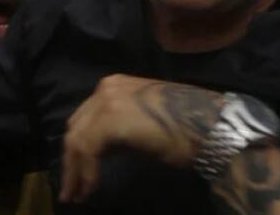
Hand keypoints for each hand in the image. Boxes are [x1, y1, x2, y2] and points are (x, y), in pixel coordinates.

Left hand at [61, 74, 223, 202]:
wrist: (207, 125)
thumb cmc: (184, 127)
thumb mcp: (141, 124)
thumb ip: (118, 130)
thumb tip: (101, 151)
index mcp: (113, 85)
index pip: (84, 118)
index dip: (77, 149)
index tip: (77, 174)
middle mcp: (105, 87)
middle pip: (76, 128)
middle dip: (71, 161)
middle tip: (71, 189)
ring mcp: (106, 101)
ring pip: (77, 140)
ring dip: (75, 170)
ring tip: (77, 194)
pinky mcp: (110, 119)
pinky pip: (88, 149)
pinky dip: (86, 171)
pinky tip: (91, 187)